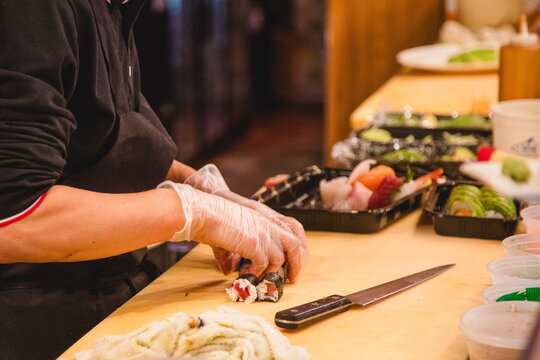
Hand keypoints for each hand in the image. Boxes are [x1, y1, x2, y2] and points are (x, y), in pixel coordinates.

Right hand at [158, 181, 297, 277]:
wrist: (205, 212)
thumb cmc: (212, 218)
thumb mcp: (230, 233)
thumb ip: (232, 252)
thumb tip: (228, 270)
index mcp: (265, 218)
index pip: (293, 230)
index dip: (297, 247)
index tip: (294, 262)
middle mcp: (268, 225)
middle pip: (295, 245)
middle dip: (297, 264)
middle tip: (292, 279)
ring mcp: (263, 234)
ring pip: (280, 258)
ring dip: (271, 272)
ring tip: (262, 280)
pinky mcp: (255, 245)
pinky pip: (264, 265)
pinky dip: (257, 273)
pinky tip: (247, 275)